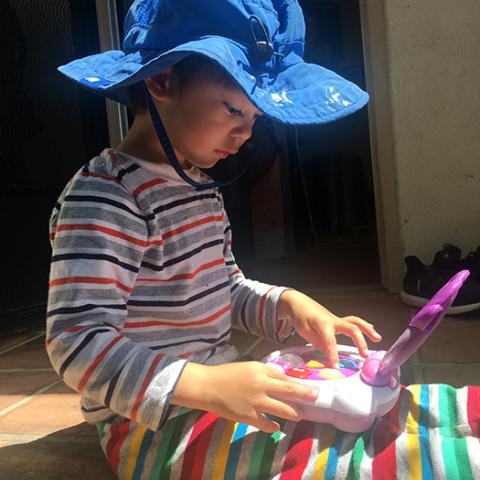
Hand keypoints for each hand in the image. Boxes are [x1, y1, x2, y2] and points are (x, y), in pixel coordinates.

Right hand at [171, 361, 317, 432]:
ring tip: (299, 415)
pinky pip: (267, 424)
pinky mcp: (249, 417)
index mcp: (260, 370)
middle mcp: (261, 385)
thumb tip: (281, 380)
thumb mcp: (248, 367)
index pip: (284, 377)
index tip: (309, 386)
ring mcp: (256, 403)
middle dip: (305, 395)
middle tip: (316, 397)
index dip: (298, 382)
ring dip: (293, 413)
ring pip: (283, 409)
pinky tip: (276, 427)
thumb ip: (265, 373)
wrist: (207, 386)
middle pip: (289, 391)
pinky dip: (273, 427)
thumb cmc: (227, 373)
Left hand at [278, 290, 381, 367]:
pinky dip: (363, 326)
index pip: (330, 341)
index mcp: (322, 324)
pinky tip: (371, 331)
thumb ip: (319, 343)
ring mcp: (337, 319)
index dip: (333, 354)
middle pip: (351, 328)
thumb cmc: (301, 316)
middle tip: (364, 355)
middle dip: (360, 341)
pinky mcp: (338, 321)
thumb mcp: (305, 332)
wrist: (299, 303)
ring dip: (367, 330)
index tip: (336, 366)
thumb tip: (330, 356)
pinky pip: (353, 322)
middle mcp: (333, 320)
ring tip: (377, 338)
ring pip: (355, 322)